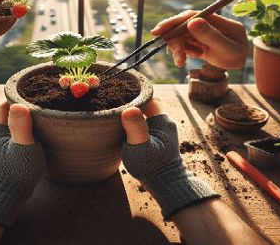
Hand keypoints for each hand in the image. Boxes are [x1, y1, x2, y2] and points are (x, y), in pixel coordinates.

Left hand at [0, 99, 45, 227]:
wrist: (5, 196)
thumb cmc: (15, 173)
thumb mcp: (22, 148)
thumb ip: (20, 126)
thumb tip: (19, 105)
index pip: (4, 102)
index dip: (18, 96)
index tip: (34, 94)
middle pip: (6, 109)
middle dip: (20, 104)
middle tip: (39, 102)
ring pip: (9, 120)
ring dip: (22, 116)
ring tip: (39, 114)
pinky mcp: (2, 149)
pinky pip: (11, 130)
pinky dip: (22, 126)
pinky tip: (34, 130)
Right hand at [120, 98, 218, 219]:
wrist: (166, 185)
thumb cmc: (152, 168)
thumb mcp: (140, 148)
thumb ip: (135, 128)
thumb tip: (130, 109)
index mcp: (162, 119)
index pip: (148, 96)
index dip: (133, 93)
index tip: (118, 94)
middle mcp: (164, 121)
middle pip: (146, 103)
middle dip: (131, 101)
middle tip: (113, 101)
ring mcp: (162, 130)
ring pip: (145, 113)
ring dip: (132, 112)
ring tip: (114, 112)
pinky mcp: (158, 138)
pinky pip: (145, 123)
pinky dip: (134, 122)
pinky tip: (122, 127)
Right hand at [150, 11, 247, 68]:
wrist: (238, 63)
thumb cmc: (237, 57)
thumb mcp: (227, 49)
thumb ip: (211, 35)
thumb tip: (192, 21)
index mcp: (217, 20)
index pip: (191, 16)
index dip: (174, 21)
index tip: (158, 31)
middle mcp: (207, 22)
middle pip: (182, 26)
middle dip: (175, 41)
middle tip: (178, 57)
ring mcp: (201, 30)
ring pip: (180, 35)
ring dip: (178, 49)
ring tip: (184, 61)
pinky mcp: (196, 38)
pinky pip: (182, 42)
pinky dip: (182, 51)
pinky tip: (194, 55)